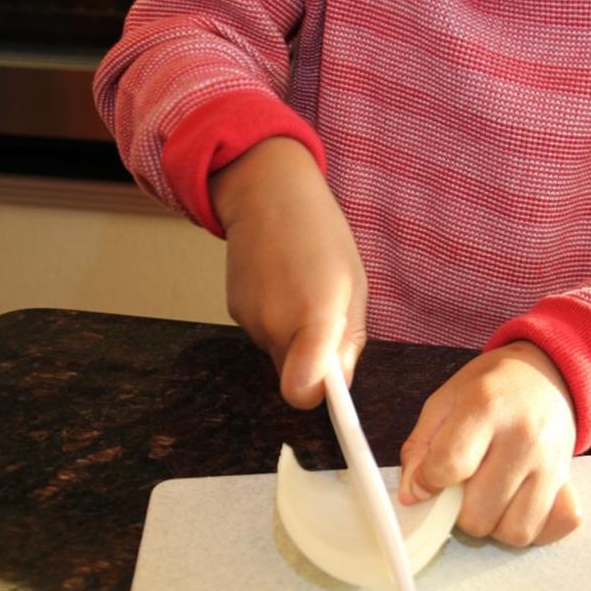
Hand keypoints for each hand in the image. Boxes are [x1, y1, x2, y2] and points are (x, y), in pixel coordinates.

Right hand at [211, 137, 366, 407]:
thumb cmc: (321, 235)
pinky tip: (282, 284)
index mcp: (316, 317)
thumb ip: (349, 339)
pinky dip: (276, 320)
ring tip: (303, 290)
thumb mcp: (355, 284)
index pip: (303, 391)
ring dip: (295, 337)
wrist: (267, 193)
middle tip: (327, 319)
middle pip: (295, 377)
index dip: (317, 398)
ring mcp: (250, 319)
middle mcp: (276, 324)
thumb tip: (339, 383)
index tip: (331, 392)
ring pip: (280, 355)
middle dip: (314, 362)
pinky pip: (264, 335)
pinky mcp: (234, 312)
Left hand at [398, 342, 580, 546]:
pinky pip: (554, 529)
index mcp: (486, 407)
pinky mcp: (571, 482)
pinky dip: (534, 527)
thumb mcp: (444, 402)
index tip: (427, 479)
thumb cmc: (489, 390)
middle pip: (478, 513)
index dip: (427, 482)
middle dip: (460, 509)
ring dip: (495, 524)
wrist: (545, 375)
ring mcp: (551, 463)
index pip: (448, 466)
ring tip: (490, 497)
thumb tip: (413, 495)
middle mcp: (523, 437)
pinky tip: (518, 505)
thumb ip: (421, 448)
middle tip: (463, 486)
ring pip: (515, 531)